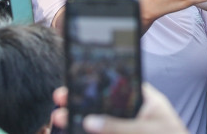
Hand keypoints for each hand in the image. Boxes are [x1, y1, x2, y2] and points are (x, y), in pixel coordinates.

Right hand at [51, 84, 188, 133]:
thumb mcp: (147, 130)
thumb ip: (119, 126)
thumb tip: (90, 121)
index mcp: (144, 98)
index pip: (118, 82)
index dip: (97, 80)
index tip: (76, 78)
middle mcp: (133, 111)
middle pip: (103, 102)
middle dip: (81, 101)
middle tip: (60, 98)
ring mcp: (127, 126)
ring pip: (100, 120)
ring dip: (79, 118)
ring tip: (60, 117)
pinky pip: (103, 132)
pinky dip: (89, 130)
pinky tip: (74, 128)